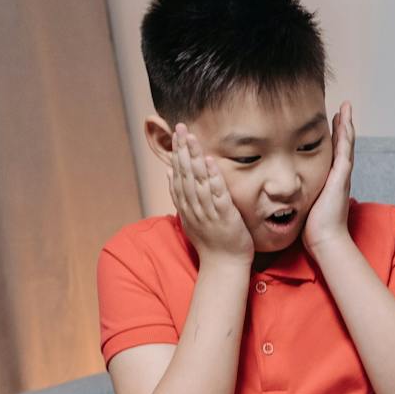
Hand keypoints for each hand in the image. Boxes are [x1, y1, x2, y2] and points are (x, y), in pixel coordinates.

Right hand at [168, 124, 251, 262]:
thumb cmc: (211, 242)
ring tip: (192, 139)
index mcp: (186, 207)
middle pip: (185, 174)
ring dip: (194, 159)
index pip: (178, 175)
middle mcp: (194, 208)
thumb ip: (180, 196)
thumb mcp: (190, 218)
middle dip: (182, 150)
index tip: (175, 134)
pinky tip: (211, 162)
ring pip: (198, 182)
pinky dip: (213, 178)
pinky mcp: (224, 217)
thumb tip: (169, 173)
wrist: (223, 266)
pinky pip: (218, 195)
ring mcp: (208, 212)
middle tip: (180, 127)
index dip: (176, 154)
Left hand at [304, 100, 355, 251]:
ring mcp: (342, 175)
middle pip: (342, 144)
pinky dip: (346, 135)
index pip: (332, 153)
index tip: (330, 120)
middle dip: (343, 125)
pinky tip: (345, 121)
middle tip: (343, 107)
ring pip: (346, 144)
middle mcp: (338, 175)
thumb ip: (299, 193)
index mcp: (330, 180)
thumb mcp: (304, 204)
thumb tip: (284, 191)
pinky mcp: (341, 177)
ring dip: (347, 124)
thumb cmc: (313, 227)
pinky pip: (345, 151)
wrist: (324, 239)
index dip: (333, 136)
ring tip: (346, 107)